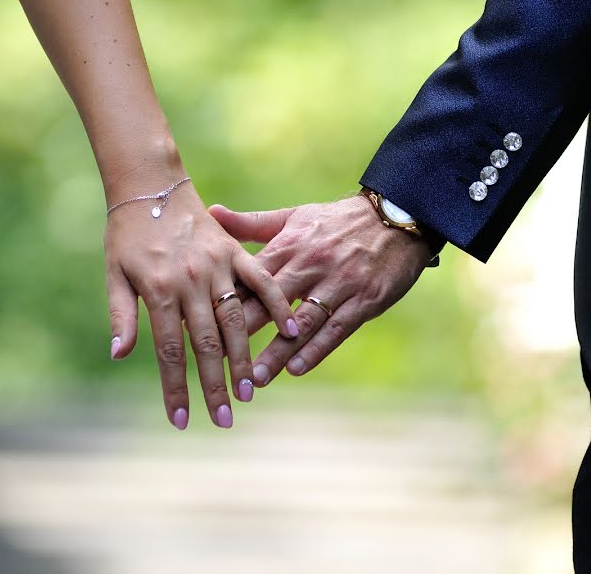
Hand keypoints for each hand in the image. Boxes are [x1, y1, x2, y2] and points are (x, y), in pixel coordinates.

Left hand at [105, 167, 297, 429]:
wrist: (150, 183)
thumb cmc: (127, 231)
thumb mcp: (115, 272)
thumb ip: (121, 314)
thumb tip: (120, 355)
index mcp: (159, 288)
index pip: (170, 350)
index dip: (176, 388)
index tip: (181, 420)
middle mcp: (191, 279)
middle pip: (207, 343)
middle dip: (215, 385)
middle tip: (225, 419)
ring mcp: (218, 264)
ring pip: (236, 319)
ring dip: (244, 357)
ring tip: (250, 390)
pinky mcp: (235, 251)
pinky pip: (262, 281)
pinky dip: (277, 306)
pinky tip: (290, 332)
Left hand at [208, 195, 434, 386]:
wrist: (395, 217)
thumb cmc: (336, 221)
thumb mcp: (293, 217)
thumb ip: (250, 223)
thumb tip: (210, 214)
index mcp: (287, 246)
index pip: (247, 278)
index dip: (220, 302)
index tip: (195, 324)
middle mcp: (309, 265)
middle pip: (268, 304)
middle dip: (240, 333)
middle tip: (215, 362)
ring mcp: (337, 283)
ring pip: (300, 322)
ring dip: (277, 351)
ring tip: (254, 377)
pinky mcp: (364, 300)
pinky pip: (336, 328)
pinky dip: (316, 349)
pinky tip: (297, 368)